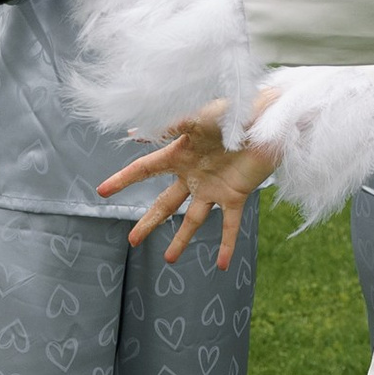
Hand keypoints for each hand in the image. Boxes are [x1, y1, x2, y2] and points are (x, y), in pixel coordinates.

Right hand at [97, 107, 277, 266]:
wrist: (271, 116)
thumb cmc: (235, 109)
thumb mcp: (200, 116)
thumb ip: (171, 125)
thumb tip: (135, 134)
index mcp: (180, 153)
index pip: (144, 170)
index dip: (122, 180)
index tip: (101, 191)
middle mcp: (193, 175)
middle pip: (165, 203)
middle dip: (148, 222)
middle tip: (132, 241)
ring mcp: (214, 188)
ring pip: (192, 219)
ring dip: (181, 240)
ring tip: (169, 260)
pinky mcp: (236, 195)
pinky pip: (230, 225)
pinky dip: (227, 245)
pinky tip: (222, 265)